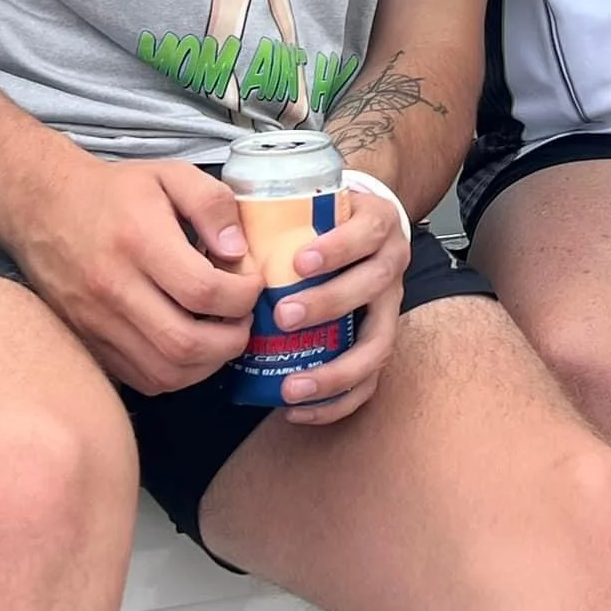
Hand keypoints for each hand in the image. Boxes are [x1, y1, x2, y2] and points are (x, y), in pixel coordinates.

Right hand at [13, 155, 262, 392]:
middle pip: (184, 342)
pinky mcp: (89, 343)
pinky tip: (191, 346)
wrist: (43, 208)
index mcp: (139, 241)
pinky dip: (177, 373)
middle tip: (244, 318)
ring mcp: (97, 323)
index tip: (252, 283)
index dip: (242, 295)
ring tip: (222, 334)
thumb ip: (212, 203)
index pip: (203, 290)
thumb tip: (237, 251)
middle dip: (232, 339)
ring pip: (164, 371)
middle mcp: (114, 288)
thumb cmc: (115, 191)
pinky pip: (141, 378)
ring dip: (207, 363)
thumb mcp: (171, 175)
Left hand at [268, 190, 412, 425]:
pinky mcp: (380, 342)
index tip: (299, 261)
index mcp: (376, 224)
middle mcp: (391, 265)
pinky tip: (297, 409)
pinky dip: (336, 401)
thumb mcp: (310, 201)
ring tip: (292, 385)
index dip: (338, 248)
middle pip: (372, 286)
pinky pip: (370, 382)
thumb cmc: (323, 219)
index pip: (367, 232)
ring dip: (336, 370)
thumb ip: (273, 214)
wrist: (362, 227)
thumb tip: (220, 239)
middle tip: (284, 316)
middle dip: (329, 303)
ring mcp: (390, 308)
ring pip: (378, 344)